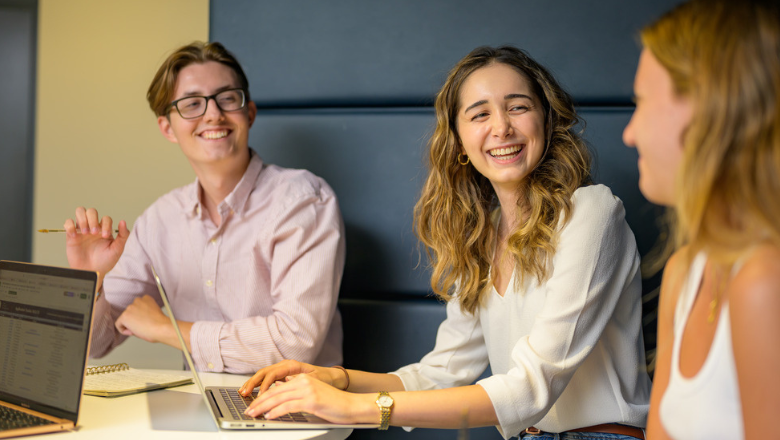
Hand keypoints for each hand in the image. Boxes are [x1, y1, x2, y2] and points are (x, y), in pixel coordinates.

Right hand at [64, 207, 129, 288]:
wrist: (92, 272)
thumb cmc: (105, 262)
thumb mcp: (117, 249)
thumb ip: (123, 235)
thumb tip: (123, 221)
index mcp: (105, 229)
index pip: (106, 218)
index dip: (106, 224)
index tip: (105, 236)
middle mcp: (93, 227)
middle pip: (91, 211)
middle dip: (93, 219)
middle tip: (94, 233)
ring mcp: (82, 230)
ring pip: (80, 212)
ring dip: (82, 219)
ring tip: (85, 232)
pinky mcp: (71, 235)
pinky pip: (68, 222)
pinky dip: (70, 226)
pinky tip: (75, 236)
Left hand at [115, 295, 170, 342]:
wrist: (161, 327)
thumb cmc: (161, 324)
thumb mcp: (154, 313)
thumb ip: (144, 312)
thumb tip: (136, 321)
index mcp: (147, 298)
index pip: (137, 306)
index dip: (140, 316)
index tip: (145, 322)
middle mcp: (137, 300)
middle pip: (131, 312)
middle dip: (134, 320)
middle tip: (142, 327)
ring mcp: (130, 308)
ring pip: (125, 318)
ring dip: (130, 325)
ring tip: (139, 330)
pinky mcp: (125, 316)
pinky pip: (119, 324)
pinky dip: (123, 330)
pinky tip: (132, 332)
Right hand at [239, 360, 331, 395]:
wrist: (329, 376)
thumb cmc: (322, 377)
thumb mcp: (312, 379)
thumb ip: (297, 380)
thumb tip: (282, 384)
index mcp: (291, 365)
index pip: (273, 374)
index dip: (265, 385)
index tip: (261, 395)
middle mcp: (284, 365)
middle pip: (263, 372)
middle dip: (252, 383)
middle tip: (244, 393)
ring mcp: (281, 369)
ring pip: (262, 375)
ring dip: (252, 383)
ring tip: (243, 392)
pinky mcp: (280, 374)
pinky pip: (265, 378)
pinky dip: (257, 384)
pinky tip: (250, 390)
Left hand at [244, 373, 370, 423]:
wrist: (351, 405)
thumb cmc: (334, 403)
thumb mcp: (313, 394)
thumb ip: (297, 392)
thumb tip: (280, 393)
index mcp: (303, 378)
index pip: (277, 387)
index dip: (263, 396)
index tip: (253, 404)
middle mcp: (304, 382)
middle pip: (275, 392)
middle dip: (259, 402)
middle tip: (248, 410)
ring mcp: (307, 390)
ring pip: (278, 398)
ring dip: (263, 407)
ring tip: (254, 414)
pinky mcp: (311, 400)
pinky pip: (288, 406)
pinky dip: (276, 412)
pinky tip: (270, 416)